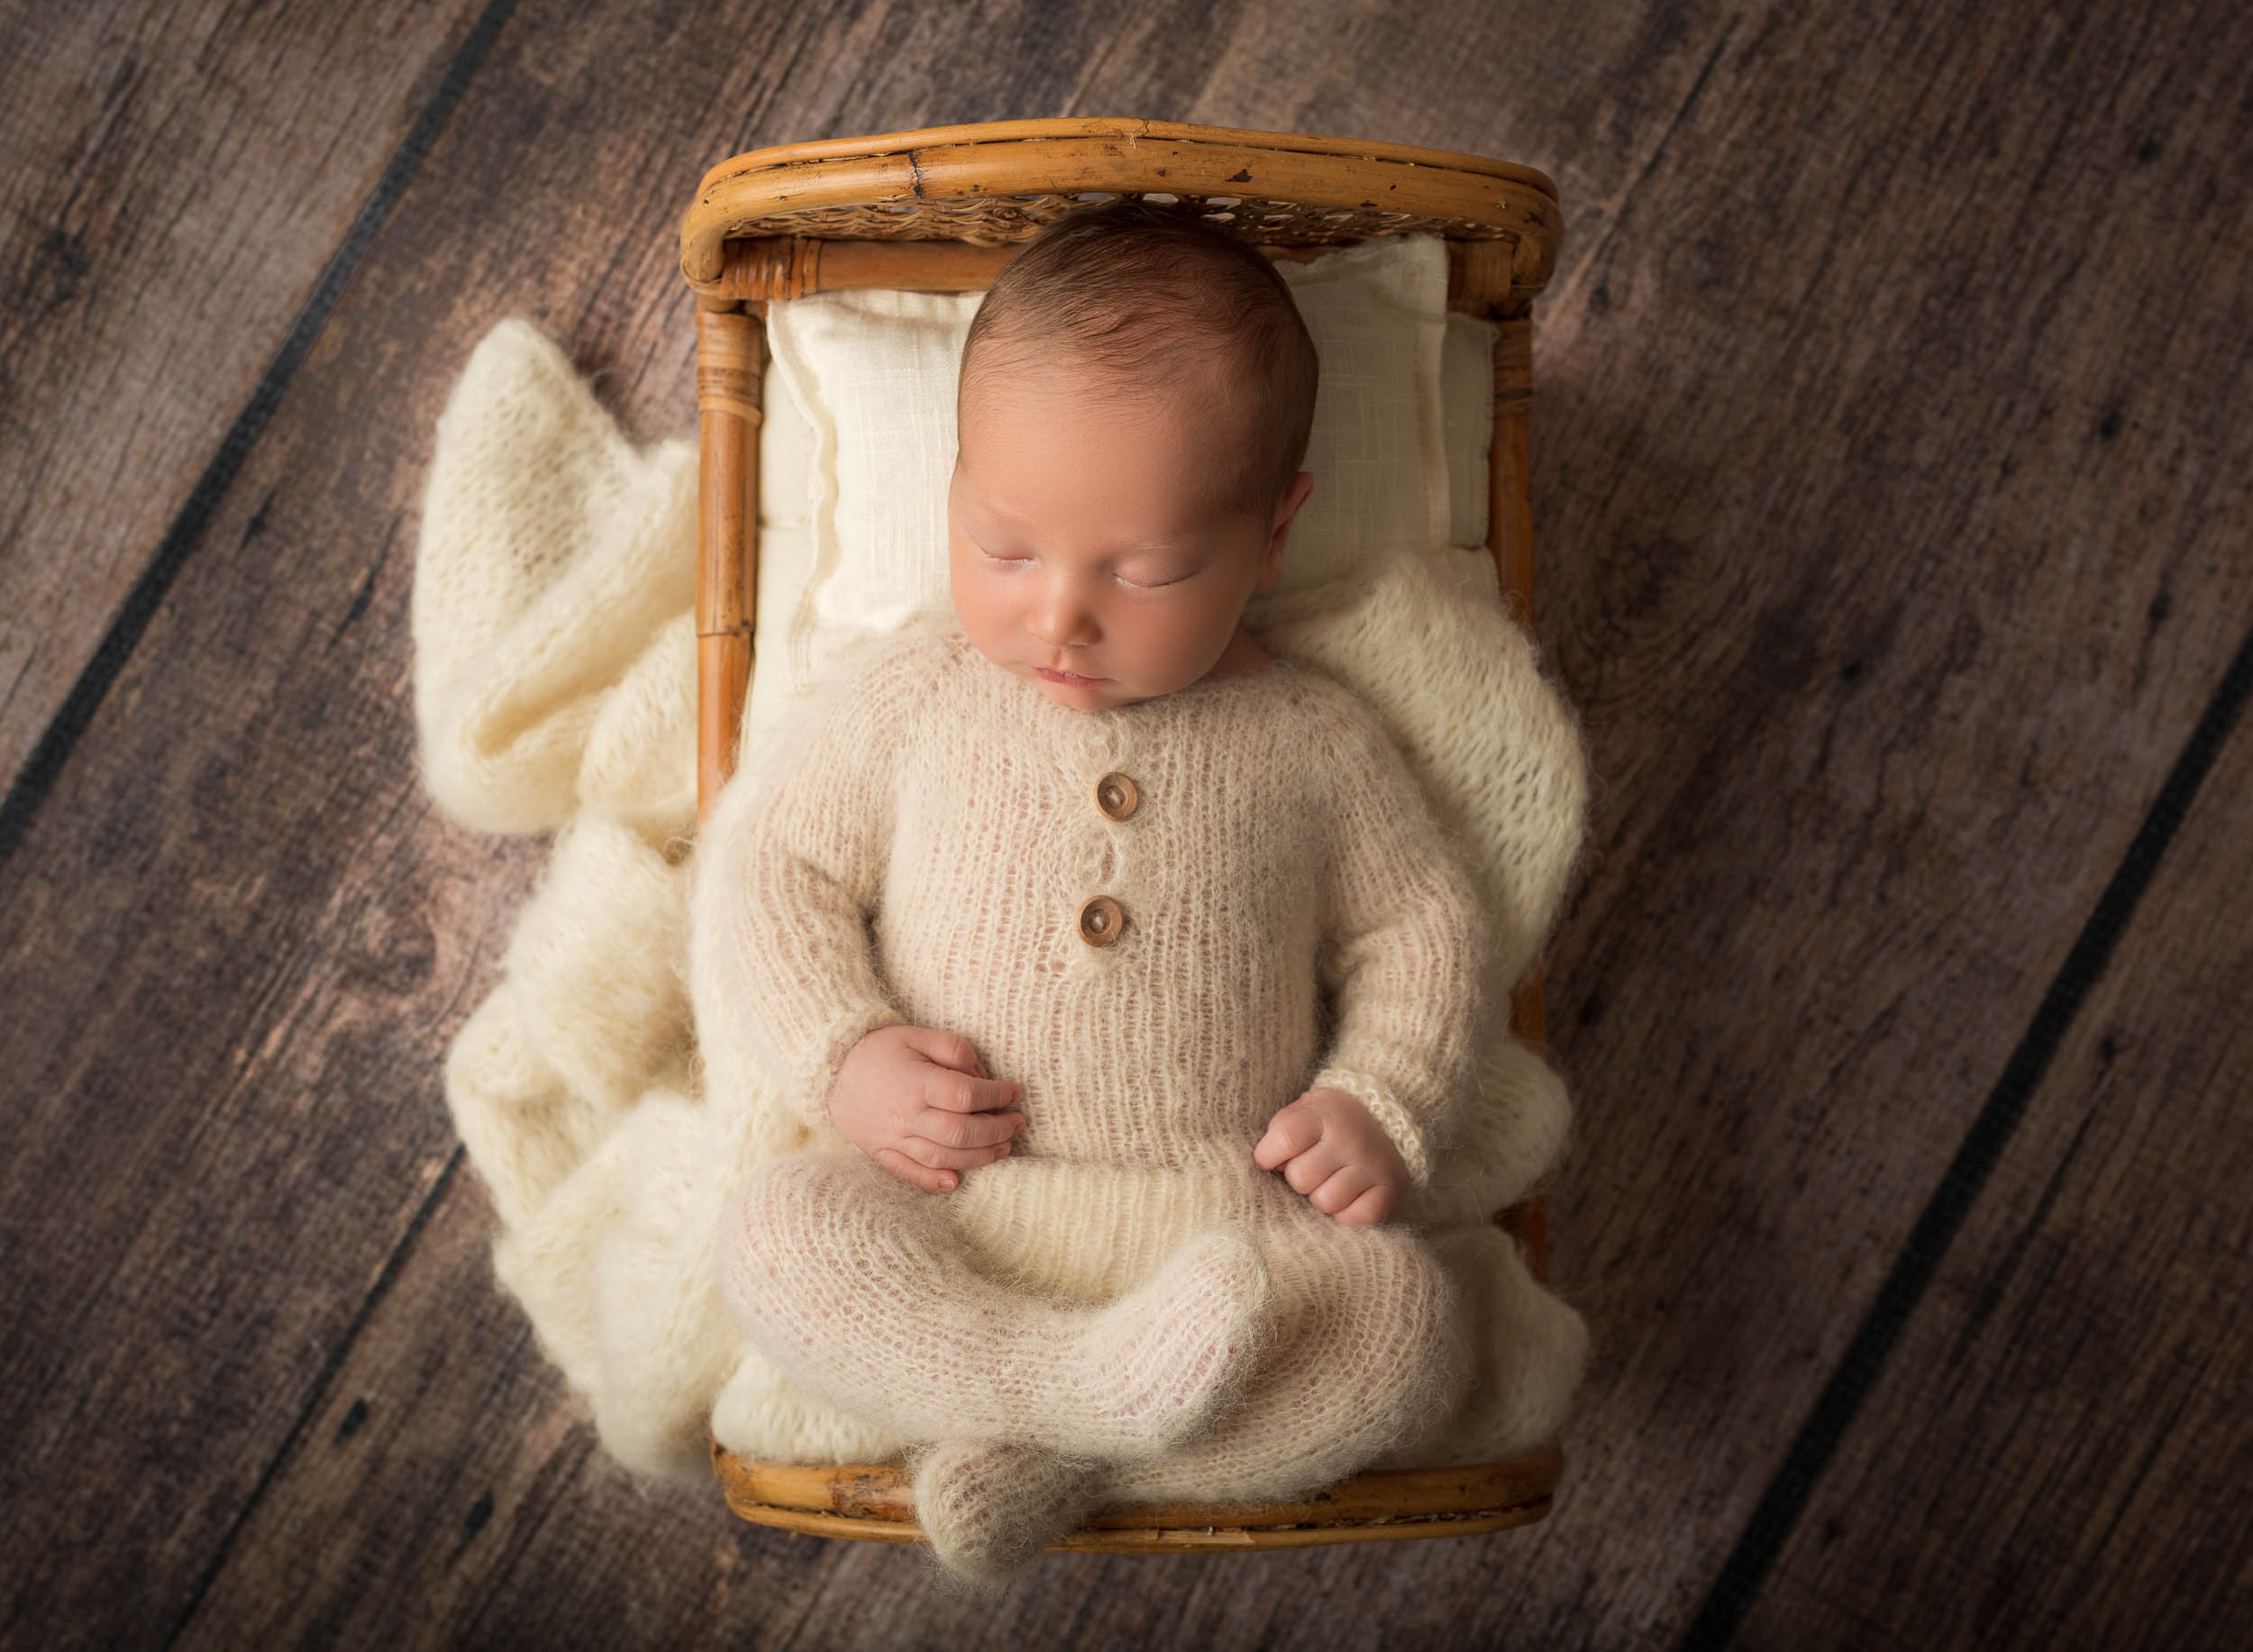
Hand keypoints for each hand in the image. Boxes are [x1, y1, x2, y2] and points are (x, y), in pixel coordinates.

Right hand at [821, 1024, 1025, 1192]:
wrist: (829, 1068)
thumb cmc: (879, 1048)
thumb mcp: (917, 1035)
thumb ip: (954, 1050)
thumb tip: (982, 1075)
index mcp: (917, 1082)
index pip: (967, 1095)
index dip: (997, 1095)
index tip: (1015, 1092)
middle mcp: (907, 1114)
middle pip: (961, 1132)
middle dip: (997, 1130)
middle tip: (1017, 1122)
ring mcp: (892, 1137)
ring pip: (942, 1158)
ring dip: (979, 1157)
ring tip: (1004, 1148)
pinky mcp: (880, 1151)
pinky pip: (908, 1172)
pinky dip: (933, 1181)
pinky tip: (956, 1181)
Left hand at [1252, 1087, 1407, 1225]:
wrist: (1382, 1120)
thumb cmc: (1327, 1123)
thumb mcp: (1302, 1113)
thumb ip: (1280, 1134)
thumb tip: (1267, 1168)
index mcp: (1325, 1113)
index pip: (1284, 1139)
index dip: (1269, 1155)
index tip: (1272, 1157)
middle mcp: (1352, 1137)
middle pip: (1301, 1178)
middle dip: (1299, 1176)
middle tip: (1313, 1165)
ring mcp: (1374, 1163)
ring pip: (1325, 1202)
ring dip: (1322, 1196)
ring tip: (1332, 1178)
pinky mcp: (1391, 1188)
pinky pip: (1353, 1218)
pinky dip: (1347, 1212)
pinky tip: (1350, 1193)